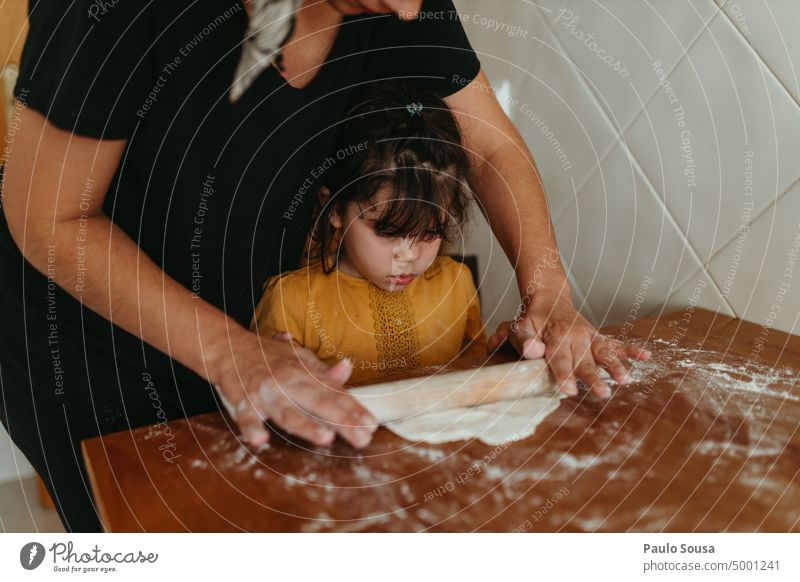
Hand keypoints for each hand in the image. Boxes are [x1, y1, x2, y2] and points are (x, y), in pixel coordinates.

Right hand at [206, 329, 376, 448]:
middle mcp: (289, 382)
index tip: (371, 424)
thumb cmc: (267, 356)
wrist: (228, 347)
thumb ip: (322, 371)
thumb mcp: (298, 358)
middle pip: (319, 403)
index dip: (354, 409)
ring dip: (306, 426)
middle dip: (342, 421)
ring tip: (326, 438)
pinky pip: (246, 418)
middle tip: (362, 437)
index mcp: (305, 373)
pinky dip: (252, 428)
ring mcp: (266, 393)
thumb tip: (347, 368)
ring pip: (288, 412)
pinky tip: (260, 440)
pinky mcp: (243, 402)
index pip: (335, 394)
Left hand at [486, 295, 650, 397]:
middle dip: (594, 377)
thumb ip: (525, 340)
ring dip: (615, 366)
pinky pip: (617, 343)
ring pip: (604, 353)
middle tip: (602, 393)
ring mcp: (590, 337)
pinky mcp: (599, 337)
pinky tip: (646, 356)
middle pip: (585, 361)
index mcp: (556, 336)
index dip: (564, 375)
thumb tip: (533, 351)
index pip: (560, 359)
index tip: (570, 390)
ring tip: (625, 379)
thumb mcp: (521, 326)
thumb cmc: (533, 319)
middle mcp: (576, 336)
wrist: (549, 299)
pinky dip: (631, 349)